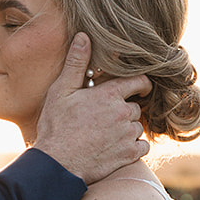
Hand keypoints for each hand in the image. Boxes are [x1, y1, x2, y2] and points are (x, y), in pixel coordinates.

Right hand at [32, 34, 150, 184]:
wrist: (58, 163)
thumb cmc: (56, 126)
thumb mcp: (62, 90)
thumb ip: (76, 63)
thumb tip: (84, 36)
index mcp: (109, 94)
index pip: (139, 82)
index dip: (141, 84)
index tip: (139, 88)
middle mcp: (123, 113)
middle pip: (135, 107)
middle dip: (124, 110)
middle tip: (106, 117)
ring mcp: (127, 135)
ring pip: (137, 127)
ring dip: (128, 129)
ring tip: (107, 134)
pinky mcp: (128, 154)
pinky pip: (142, 146)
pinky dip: (133, 147)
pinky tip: (116, 148)